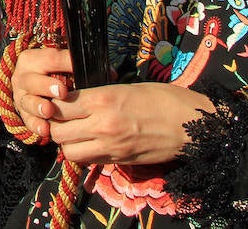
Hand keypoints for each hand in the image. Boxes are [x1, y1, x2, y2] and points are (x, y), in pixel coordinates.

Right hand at [10, 46, 72, 141]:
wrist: (37, 88)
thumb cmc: (56, 74)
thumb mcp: (62, 65)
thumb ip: (76, 66)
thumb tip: (103, 71)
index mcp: (32, 60)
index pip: (50, 58)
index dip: (65, 63)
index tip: (78, 68)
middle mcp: (23, 77)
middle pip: (32, 80)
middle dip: (46, 86)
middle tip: (61, 92)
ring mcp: (22, 97)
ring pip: (28, 101)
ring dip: (39, 106)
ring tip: (49, 111)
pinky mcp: (24, 114)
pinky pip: (28, 121)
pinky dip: (37, 125)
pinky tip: (45, 129)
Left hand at [40, 79, 213, 165]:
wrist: (194, 126)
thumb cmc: (164, 99)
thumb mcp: (127, 87)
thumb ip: (99, 94)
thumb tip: (77, 97)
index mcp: (103, 99)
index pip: (59, 105)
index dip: (53, 102)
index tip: (56, 98)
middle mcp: (102, 124)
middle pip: (58, 130)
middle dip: (54, 124)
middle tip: (60, 117)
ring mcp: (110, 146)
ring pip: (68, 150)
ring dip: (66, 141)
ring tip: (73, 131)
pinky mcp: (119, 160)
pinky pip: (88, 160)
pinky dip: (82, 152)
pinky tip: (88, 142)